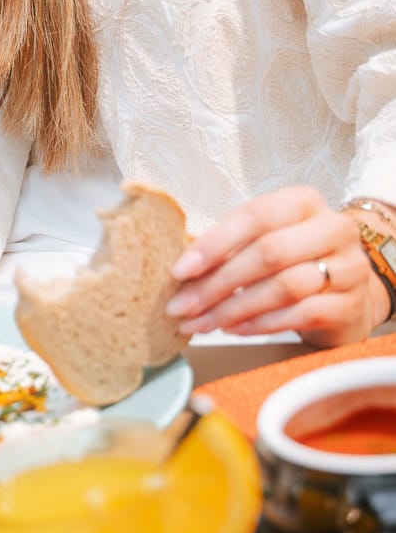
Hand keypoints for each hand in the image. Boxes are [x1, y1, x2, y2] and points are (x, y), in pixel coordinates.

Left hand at [165, 187, 388, 346]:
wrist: (349, 295)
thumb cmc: (296, 263)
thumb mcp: (267, 242)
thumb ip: (230, 249)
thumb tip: (181, 272)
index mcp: (305, 203)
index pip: (256, 215)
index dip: (215, 243)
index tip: (180, 270)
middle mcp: (333, 228)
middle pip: (269, 253)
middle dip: (218, 283)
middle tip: (184, 305)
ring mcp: (349, 267)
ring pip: (284, 286)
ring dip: (235, 308)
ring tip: (203, 321)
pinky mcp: (351, 305)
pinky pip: (300, 314)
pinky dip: (261, 324)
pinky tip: (235, 329)